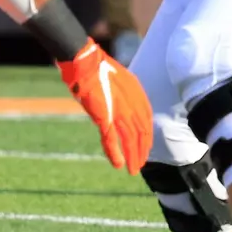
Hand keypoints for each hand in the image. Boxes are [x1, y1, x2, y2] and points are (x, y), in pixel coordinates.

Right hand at [57, 39, 152, 172]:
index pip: (146, 122)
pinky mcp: (104, 116)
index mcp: (137, 95)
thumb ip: (124, 94)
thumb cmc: (98, 68)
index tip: (144, 149)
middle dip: (141, 150)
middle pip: (141, 132)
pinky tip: (118, 164)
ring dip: (132, 156)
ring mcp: (118, 110)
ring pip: (130, 139)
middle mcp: (132, 104)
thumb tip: (124, 105)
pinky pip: (111, 138)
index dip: (146, 137)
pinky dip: (115, 152)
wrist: (85, 61)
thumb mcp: (118, 80)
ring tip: (133, 170)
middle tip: (140, 165)